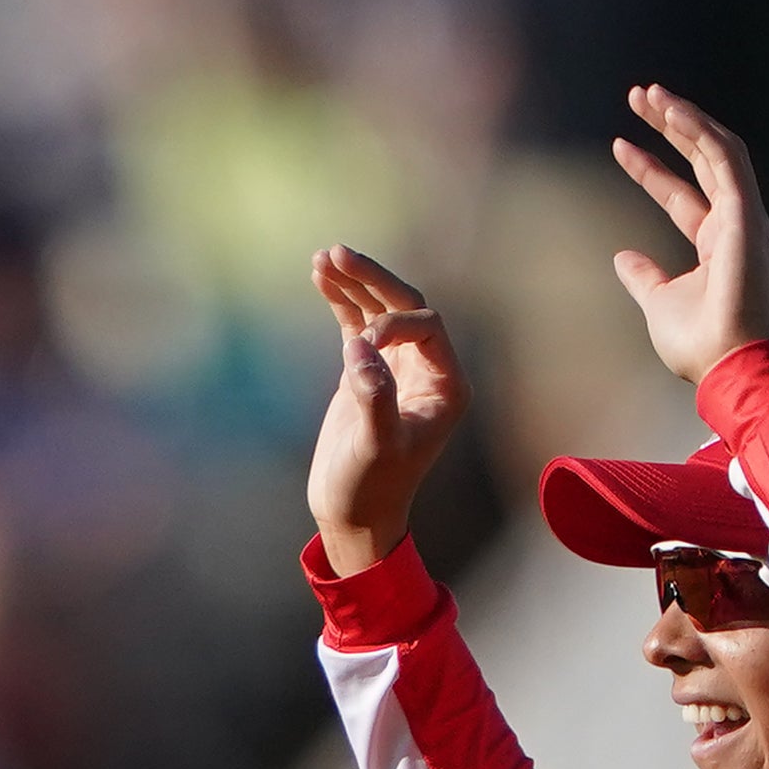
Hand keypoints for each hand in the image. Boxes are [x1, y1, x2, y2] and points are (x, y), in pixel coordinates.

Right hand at [304, 247, 470, 569]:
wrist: (352, 515)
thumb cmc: (371, 488)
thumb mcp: (376, 447)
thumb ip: (374, 396)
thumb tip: (359, 349)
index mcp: (448, 385)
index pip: (426, 326)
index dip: (392, 324)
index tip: (357, 347)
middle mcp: (429, 369)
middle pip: (405, 304)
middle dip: (373, 279)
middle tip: (339, 253)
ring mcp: (397, 366)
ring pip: (379, 309)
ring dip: (353, 282)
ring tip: (323, 258)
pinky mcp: (367, 370)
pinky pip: (357, 324)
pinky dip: (340, 302)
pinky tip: (320, 276)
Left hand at [604, 83, 768, 385]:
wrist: (724, 364)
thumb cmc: (697, 343)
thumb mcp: (658, 302)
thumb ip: (644, 276)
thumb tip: (623, 257)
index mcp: (715, 241)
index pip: (679, 193)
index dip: (649, 167)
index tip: (618, 145)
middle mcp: (733, 222)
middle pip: (699, 160)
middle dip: (669, 126)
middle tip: (638, 97)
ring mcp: (743, 215)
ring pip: (715, 149)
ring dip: (683, 117)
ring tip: (649, 94)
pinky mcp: (747, 212)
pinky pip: (723, 158)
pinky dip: (699, 130)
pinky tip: (672, 111)